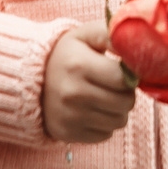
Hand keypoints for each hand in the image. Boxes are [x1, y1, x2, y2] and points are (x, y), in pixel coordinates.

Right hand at [43, 22, 136, 143]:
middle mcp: (72, 93)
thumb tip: (134, 45)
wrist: (32, 80)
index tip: (123, 71)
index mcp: (79, 65)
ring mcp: (69, 116)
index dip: (131, 75)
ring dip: (118, 110)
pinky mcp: (68, 134)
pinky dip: (105, 124)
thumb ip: (112, 33)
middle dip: (126, 93)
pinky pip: (106, 135)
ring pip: (120, 121)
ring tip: (103, 96)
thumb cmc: (69, 54)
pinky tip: (92, 110)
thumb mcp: (86, 35)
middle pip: (126, 103)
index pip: (125, 79)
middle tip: (115, 85)